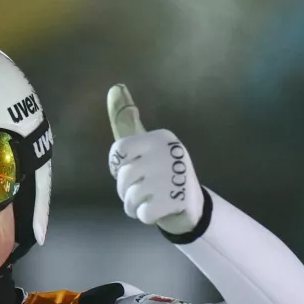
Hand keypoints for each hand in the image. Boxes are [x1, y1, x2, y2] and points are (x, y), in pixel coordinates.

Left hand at [106, 84, 202, 234]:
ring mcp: (174, 176)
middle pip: (122, 177)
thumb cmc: (159, 172)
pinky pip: (142, 213)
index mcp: (159, 138)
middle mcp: (168, 153)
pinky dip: (146, 216)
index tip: (132, 168)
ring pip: (130, 197)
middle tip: (145, 188)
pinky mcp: (177, 200)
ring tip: (149, 200)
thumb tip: (115, 87)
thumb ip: (126, 120)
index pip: (118, 152)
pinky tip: (158, 210)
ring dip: (134, 205)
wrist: (189, 205)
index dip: (118, 167)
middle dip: (126, 190)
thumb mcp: (142, 144)